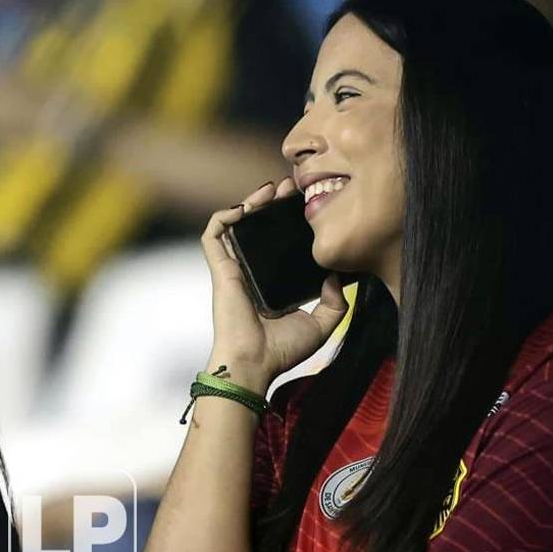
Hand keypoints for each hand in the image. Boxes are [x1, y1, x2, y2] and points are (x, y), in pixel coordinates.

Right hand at [202, 177, 348, 387]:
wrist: (254, 363)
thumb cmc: (281, 350)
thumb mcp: (322, 325)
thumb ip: (336, 302)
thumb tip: (338, 277)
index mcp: (271, 283)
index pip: (278, 244)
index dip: (288, 221)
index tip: (304, 204)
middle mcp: (251, 273)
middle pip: (257, 228)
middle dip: (271, 203)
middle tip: (289, 187)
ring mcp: (233, 269)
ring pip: (235, 224)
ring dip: (249, 202)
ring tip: (269, 190)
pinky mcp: (220, 269)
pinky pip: (213, 234)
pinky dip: (223, 217)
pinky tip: (243, 208)